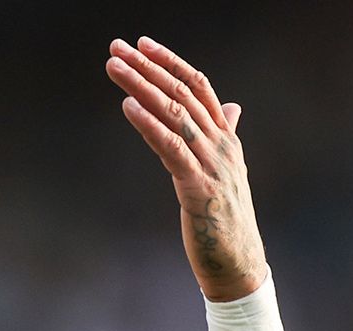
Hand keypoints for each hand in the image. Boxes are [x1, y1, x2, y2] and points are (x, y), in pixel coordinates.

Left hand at [106, 37, 266, 300]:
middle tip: (116, 47)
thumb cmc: (225, 221)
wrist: (239, 265)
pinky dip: (148, 124)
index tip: (142, 43)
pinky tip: (126, 107)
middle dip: (147, 67)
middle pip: (180, 93)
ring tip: (113, 67)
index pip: (198, 86)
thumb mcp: (226, 171)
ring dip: (140, 87)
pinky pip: (171, 148)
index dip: (170, 62)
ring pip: (173, 114)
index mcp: (225, 138)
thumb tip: (232, 108)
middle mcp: (221, 144)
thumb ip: (224, 135)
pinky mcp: (197, 188)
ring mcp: (212, 164)